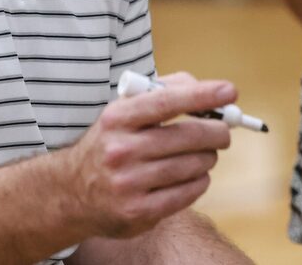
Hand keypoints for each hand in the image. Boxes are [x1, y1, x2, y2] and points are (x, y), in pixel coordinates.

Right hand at [63, 74, 235, 239]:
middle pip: (187, 136)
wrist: (72, 192)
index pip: (166, 101)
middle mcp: (120, 150)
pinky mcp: (138, 211)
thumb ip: (161, 93)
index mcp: (117, 118)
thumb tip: (204, 90)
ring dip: (208, 158)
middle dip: (216, 132)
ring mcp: (128, 183)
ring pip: (192, 165)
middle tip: (223, 131)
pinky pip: (187, 193)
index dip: (202, 95)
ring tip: (204, 155)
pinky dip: (199, 181)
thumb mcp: (123, 113)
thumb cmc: (111, 144)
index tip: (229, 92)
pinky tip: (194, 176)